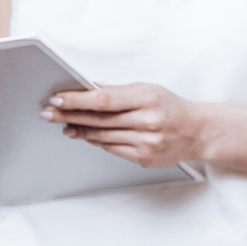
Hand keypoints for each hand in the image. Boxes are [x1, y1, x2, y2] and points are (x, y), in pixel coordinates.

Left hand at [41, 83, 207, 167]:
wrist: (198, 131)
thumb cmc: (170, 107)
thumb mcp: (147, 89)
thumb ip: (116, 91)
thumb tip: (88, 88)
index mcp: (147, 98)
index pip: (103, 100)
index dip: (76, 100)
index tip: (57, 99)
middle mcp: (147, 121)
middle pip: (98, 119)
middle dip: (68, 115)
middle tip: (48, 112)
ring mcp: (146, 142)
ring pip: (101, 136)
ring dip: (78, 130)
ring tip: (62, 125)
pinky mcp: (144, 157)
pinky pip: (110, 148)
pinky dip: (95, 140)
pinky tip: (84, 134)